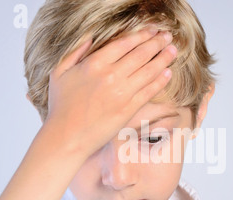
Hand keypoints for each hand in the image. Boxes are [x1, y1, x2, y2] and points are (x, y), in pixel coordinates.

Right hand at [45, 26, 176, 156]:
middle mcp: (111, 75)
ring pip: (148, 71)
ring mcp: (121, 93)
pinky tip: (168, 73)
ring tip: (173, 51)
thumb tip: (90, 37)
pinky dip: (160, 81)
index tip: (152, 30)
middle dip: (157, 43)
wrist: (67, 137)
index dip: (142, 35)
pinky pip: (148, 91)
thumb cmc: (61, 106)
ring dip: (163, 59)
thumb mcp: (59, 72)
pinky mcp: (128, 109)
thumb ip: (75, 52)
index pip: (124, 43)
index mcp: (94, 63)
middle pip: (140, 54)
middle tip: (168, 37)